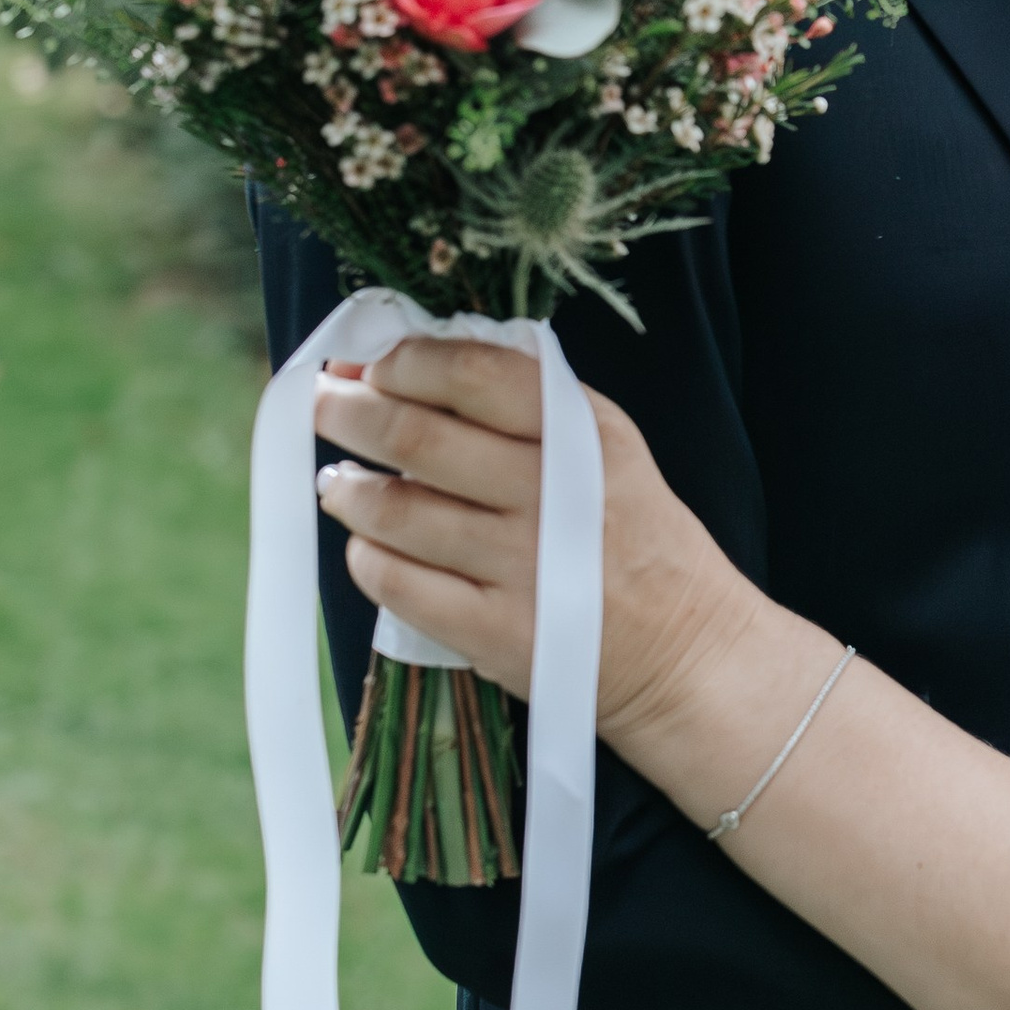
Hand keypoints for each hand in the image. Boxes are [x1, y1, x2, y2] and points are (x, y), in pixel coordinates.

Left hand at [313, 337, 751, 748]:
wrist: (684, 648)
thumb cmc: (629, 533)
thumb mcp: (605, 447)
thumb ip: (521, 400)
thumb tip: (398, 363)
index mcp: (582, 436)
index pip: (473, 374)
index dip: (403, 361)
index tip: (370, 362)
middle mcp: (552, 495)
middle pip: (416, 437)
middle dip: (350, 412)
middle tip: (325, 405)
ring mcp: (522, 567)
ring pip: (394, 511)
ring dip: (348, 489)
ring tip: (342, 482)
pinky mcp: (495, 631)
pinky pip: (396, 582)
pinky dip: (366, 556)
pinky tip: (370, 545)